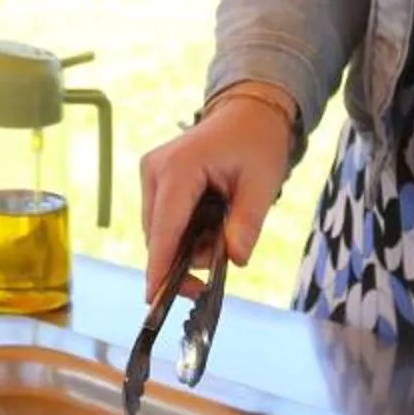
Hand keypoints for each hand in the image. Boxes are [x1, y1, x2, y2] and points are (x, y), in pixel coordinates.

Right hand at [137, 89, 294, 303]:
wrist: (248, 114)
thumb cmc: (257, 144)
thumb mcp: (262, 183)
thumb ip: (247, 222)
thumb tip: (235, 260)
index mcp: (179, 168)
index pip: (165, 228)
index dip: (160, 267)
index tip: (154, 300)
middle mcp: (155, 170)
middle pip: (159, 236)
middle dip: (186, 258)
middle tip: (226, 257)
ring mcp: (151, 175)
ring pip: (160, 233)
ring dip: (188, 245)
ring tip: (224, 228)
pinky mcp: (154, 181)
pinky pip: (164, 222)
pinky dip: (185, 233)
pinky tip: (210, 221)